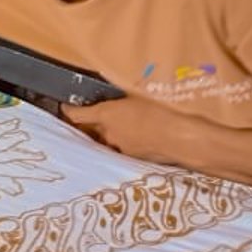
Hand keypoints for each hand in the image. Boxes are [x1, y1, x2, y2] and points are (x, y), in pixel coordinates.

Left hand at [62, 97, 198, 166]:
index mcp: (106, 115)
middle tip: (95, 115)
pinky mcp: (135, 159)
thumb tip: (117, 93)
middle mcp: (109, 134)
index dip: (68, 110)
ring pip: (108, 140)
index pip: (76, 115)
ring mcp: (122, 149)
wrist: (186, 138)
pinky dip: (126, 143)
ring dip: (109, 135)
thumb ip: (123, 96)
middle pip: (91, 129)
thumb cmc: (165, 110)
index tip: (65, 106)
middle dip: (91, 124)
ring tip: (122, 127)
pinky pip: (123, 149)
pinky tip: (139, 137)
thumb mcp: (140, 93)